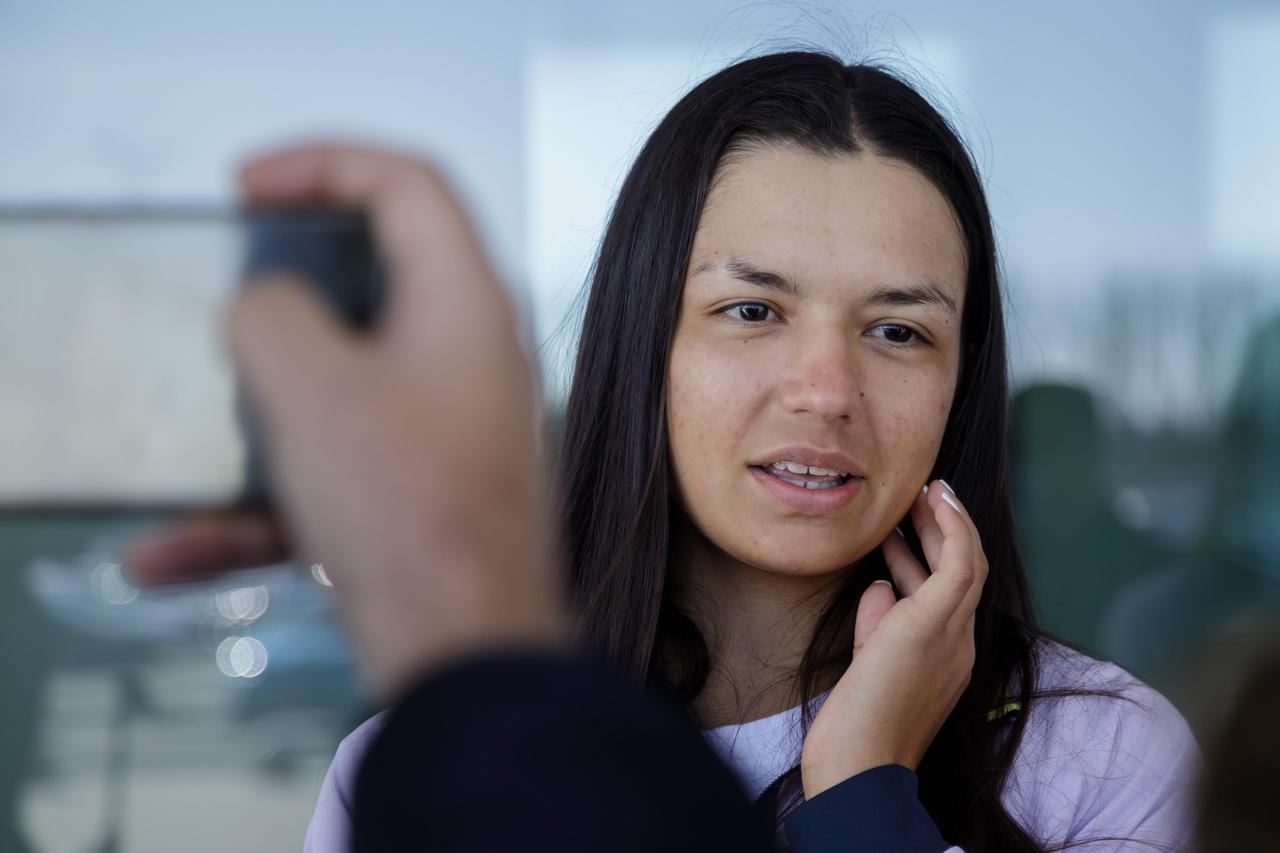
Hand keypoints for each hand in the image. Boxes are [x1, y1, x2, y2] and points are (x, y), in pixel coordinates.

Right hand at [125, 142, 566, 697]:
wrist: (468, 654)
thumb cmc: (407, 508)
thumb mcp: (308, 385)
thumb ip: (268, 314)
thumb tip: (267, 308)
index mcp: (466, 303)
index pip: (409, 182)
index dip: (323, 160)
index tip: (245, 186)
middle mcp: (472, 358)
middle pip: (379, 280)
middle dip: (287, 283)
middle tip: (228, 289)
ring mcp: (453, 431)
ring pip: (345, 387)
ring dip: (262, 407)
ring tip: (199, 417)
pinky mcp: (426, 499)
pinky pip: (334, 480)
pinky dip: (261, 506)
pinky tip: (170, 552)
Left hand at [799, 479, 986, 797]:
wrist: (860, 765)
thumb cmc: (855, 726)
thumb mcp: (867, 662)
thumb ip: (876, 624)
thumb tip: (877, 586)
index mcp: (947, 659)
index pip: (943, 596)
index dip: (923, 558)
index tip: (901, 533)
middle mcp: (959, 644)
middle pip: (959, 572)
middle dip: (938, 531)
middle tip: (917, 496)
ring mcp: (954, 633)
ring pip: (964, 560)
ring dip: (946, 518)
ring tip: (925, 485)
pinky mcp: (937, 622)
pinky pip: (960, 560)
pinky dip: (954, 524)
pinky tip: (939, 495)